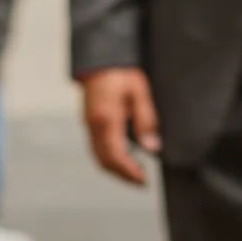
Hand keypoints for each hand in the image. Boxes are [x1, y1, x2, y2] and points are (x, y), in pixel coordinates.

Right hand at [78, 66, 160, 186]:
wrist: (101, 59)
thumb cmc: (121, 73)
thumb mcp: (140, 93)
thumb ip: (146, 121)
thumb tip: (152, 147)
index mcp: (106, 120)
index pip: (116, 156)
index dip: (130, 172)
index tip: (143, 181)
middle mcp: (94, 126)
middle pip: (105, 162)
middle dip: (122, 175)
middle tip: (141, 181)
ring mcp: (89, 125)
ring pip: (98, 157)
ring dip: (115, 169)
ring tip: (134, 173)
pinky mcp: (89, 122)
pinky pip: (96, 148)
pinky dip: (109, 158)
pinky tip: (123, 157)